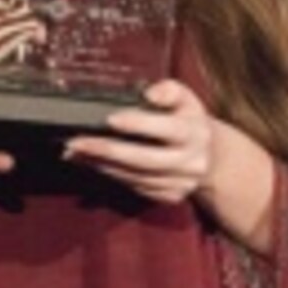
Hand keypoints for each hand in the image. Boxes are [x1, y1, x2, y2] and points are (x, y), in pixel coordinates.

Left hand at [62, 78, 212, 204]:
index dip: (139, 124)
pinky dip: (112, 175)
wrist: (211, 156)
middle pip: (145, 160)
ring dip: (102, 164)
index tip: (110, 118)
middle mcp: (191, 162)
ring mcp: (181, 184)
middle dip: (108, 151)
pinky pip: (136, 187)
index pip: (168, 129)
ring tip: (76, 152)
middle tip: (77, 142)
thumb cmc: (188, 120)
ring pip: (136, 177)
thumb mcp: (185, 98)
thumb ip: (169, 91)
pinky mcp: (170, 197)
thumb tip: (149, 94)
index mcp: (195, 133)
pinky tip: (92, 163)